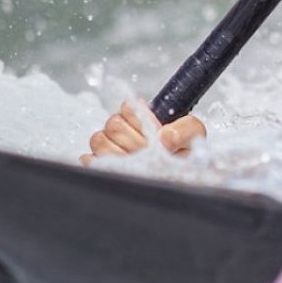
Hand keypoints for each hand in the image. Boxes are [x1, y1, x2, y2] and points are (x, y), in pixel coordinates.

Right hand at [81, 100, 207, 164]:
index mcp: (140, 115)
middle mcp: (120, 128)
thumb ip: (184, 129)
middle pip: (113, 125)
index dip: (142, 120)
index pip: (128, 107)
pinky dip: (105, 167)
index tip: (156, 133)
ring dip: (122, 154)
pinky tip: (125, 171)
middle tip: (149, 151)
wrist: (179, 175)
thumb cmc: (183, 152)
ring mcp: (106, 146)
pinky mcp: (97, 166)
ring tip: (140, 162)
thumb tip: (164, 138)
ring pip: (99, 141)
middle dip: (135, 141)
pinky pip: (88, 160)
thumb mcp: (193, 135)